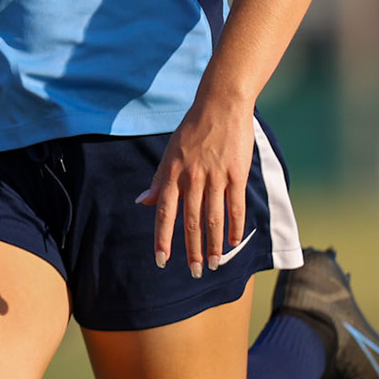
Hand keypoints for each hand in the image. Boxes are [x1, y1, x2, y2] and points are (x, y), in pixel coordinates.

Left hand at [137, 95, 255, 277]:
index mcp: (172, 173)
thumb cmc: (192, 130)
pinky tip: (234, 243)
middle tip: (195, 273)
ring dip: (214, 245)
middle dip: (192, 250)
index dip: (163, 238)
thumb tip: (142, 202)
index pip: (164, 212)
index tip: (161, 261)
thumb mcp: (169, 153)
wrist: (220, 105)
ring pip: (213, 218)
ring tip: (214, 265)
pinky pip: (235, 206)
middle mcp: (192, 177)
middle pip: (191, 221)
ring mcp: (216, 176)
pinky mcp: (236, 174)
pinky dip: (235, 226)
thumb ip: (158, 180)